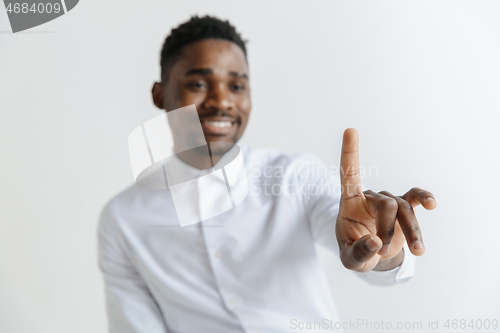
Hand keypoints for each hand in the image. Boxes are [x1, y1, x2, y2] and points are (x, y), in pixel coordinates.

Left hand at [336, 128, 436, 271]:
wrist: (372, 254)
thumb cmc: (355, 250)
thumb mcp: (350, 259)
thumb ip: (358, 253)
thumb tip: (374, 243)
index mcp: (349, 202)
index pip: (349, 174)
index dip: (350, 153)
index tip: (351, 130)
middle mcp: (370, 197)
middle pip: (386, 205)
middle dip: (386, 229)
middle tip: (380, 251)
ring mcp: (389, 201)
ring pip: (405, 210)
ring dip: (411, 231)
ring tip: (418, 251)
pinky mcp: (404, 208)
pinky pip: (415, 197)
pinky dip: (424, 197)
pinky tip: (432, 203)